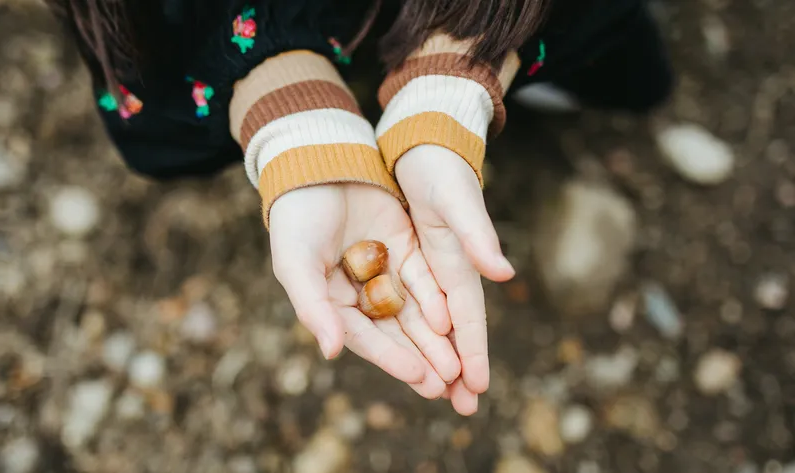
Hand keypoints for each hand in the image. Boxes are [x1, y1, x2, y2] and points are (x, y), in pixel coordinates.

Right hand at [269, 183, 460, 398]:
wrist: (316, 166)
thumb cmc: (296, 220)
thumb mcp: (297, 264)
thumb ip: (313, 308)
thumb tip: (332, 352)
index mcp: (331, 304)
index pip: (366, 338)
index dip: (392, 359)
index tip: (419, 378)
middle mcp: (360, 295)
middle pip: (395, 333)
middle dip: (421, 359)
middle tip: (447, 386)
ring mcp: (384, 272)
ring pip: (414, 313)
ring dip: (434, 340)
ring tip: (457, 368)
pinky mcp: (405, 248)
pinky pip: (424, 281)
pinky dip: (437, 302)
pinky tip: (452, 322)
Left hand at [395, 145, 515, 414]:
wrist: (422, 142)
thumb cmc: (442, 168)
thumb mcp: (458, 200)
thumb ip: (478, 235)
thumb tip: (504, 271)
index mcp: (460, 263)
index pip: (469, 318)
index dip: (475, 353)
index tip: (479, 389)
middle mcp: (445, 271)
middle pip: (452, 329)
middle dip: (457, 368)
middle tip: (462, 408)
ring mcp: (426, 266)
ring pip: (429, 321)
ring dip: (433, 355)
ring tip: (436, 391)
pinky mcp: (407, 258)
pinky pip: (407, 301)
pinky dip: (411, 328)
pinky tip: (406, 348)